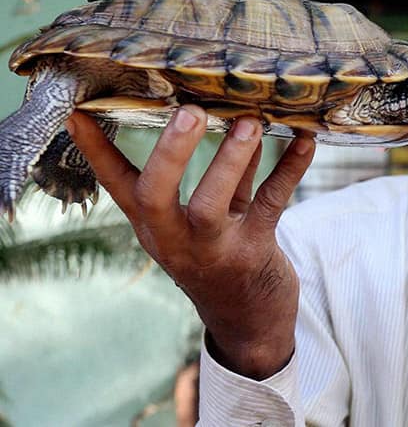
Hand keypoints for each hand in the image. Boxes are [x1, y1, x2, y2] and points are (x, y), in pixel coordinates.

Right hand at [66, 105, 315, 378]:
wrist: (249, 319)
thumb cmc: (223, 253)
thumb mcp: (206, 217)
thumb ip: (218, 173)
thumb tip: (233, 114)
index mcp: (153, 224)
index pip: (118, 184)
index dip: (97, 150)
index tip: (78, 113)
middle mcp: (174, 237)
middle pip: (156, 195)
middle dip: (171, 153)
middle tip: (190, 111)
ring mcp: (213, 249)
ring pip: (212, 204)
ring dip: (231, 160)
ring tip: (250, 120)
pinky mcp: (253, 252)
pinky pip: (270, 205)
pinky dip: (289, 171)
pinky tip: (306, 143)